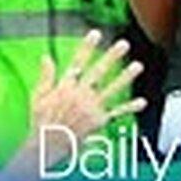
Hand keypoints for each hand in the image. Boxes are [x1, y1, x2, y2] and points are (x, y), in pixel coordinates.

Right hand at [30, 30, 145, 168]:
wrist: (46, 147)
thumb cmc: (41, 122)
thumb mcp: (38, 98)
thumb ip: (45, 77)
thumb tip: (45, 57)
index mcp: (65, 88)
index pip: (77, 63)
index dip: (86, 48)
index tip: (95, 33)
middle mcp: (80, 96)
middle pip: (98, 73)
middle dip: (111, 57)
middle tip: (124, 43)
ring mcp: (91, 109)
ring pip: (111, 90)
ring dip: (125, 77)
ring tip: (138, 65)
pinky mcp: (99, 122)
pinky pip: (116, 113)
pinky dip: (129, 108)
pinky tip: (143, 102)